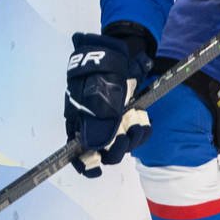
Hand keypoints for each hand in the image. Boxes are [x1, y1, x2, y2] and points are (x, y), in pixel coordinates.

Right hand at [64, 26, 153, 176]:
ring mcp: (110, 121)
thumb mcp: (99, 94)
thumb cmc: (103, 70)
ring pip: (121, 144)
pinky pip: (134, 134)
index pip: (76, 151)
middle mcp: (93, 125)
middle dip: (116, 149)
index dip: (84, 163)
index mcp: (78, 121)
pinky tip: (143, 121)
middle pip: (102, 152)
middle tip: (125, 135)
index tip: (96, 168)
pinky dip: (140, 131)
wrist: (120, 50)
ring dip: (131, 139)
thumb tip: (96, 147)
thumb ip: (98, 121)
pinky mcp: (126, 117)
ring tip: (137, 122)